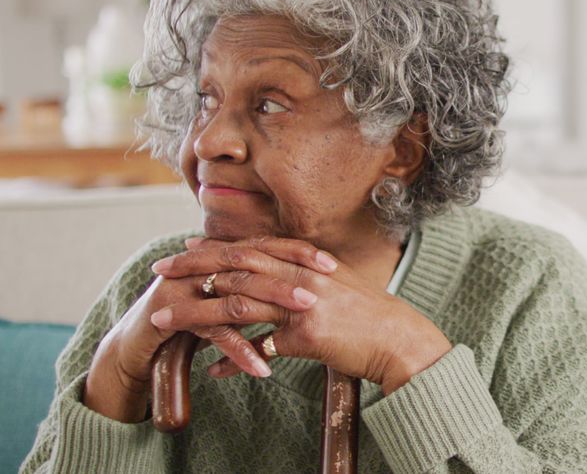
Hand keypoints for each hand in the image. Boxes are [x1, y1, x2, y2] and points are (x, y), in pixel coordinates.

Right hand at [84, 239, 328, 421]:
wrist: (136, 341)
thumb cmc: (190, 319)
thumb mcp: (224, 298)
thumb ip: (253, 286)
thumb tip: (298, 281)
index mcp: (220, 257)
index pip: (265, 247)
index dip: (298, 252)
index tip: (331, 263)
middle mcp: (204, 265)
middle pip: (254, 265)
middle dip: (291, 276)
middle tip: (326, 284)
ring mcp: (186, 287)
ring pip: (236, 295)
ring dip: (272, 307)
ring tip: (305, 317)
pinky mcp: (173, 315)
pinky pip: (213, 333)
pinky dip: (239, 352)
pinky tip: (262, 368)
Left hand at [148, 237, 452, 394]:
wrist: (397, 337)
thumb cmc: (368, 312)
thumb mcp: (335, 283)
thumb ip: (304, 277)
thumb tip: (276, 280)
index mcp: (306, 261)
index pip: (251, 247)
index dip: (215, 247)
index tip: (185, 248)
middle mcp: (300, 276)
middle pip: (235, 267)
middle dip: (192, 268)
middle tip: (159, 270)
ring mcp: (302, 304)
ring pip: (236, 304)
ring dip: (195, 312)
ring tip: (163, 318)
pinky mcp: (306, 335)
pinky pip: (259, 348)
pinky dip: (232, 359)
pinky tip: (211, 369)